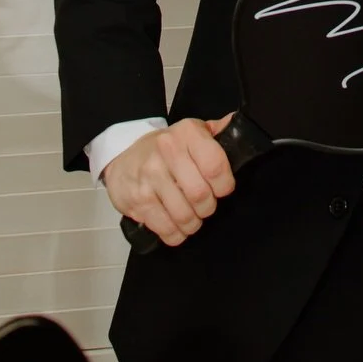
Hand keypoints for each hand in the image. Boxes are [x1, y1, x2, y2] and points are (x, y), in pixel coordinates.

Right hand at [102, 116, 235, 246]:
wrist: (123, 157)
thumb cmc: (166, 148)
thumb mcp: (192, 132)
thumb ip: (218, 132)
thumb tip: (240, 127)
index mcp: (187, 133)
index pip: (215, 166)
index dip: (224, 185)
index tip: (222, 189)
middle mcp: (167, 151)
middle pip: (200, 194)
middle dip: (208, 208)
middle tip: (205, 207)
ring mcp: (149, 176)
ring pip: (184, 215)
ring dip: (193, 223)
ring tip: (192, 219)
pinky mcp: (137, 199)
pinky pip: (165, 227)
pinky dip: (175, 234)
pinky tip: (176, 228)